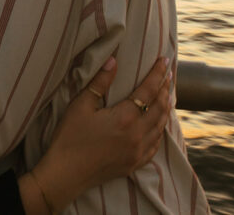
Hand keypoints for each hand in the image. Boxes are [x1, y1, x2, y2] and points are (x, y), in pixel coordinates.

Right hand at [27, 57, 171, 211]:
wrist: (66, 173)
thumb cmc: (70, 137)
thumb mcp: (80, 105)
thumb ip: (100, 82)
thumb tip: (113, 61)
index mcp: (125, 118)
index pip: (148, 90)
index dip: (157, 74)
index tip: (164, 61)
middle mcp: (137, 135)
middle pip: (159, 108)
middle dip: (165, 89)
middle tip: (168, 75)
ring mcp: (138, 151)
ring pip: (160, 126)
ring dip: (165, 109)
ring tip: (167, 96)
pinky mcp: (134, 163)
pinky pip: (155, 145)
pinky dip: (160, 131)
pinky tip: (158, 126)